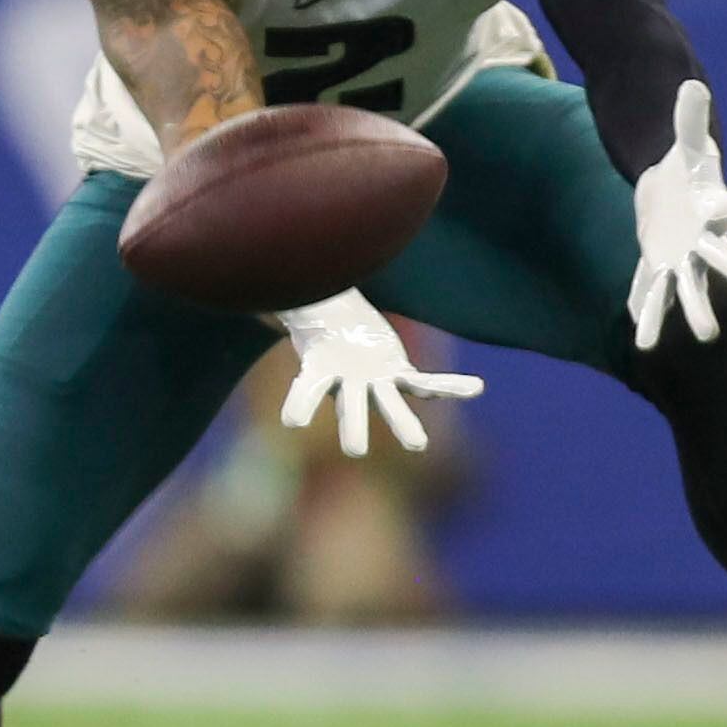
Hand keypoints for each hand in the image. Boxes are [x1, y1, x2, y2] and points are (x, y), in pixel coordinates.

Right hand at [275, 289, 484, 455]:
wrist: (336, 327)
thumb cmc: (313, 318)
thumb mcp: (299, 306)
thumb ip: (289, 300)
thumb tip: (251, 276)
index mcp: (318, 372)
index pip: (304, 390)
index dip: (299, 403)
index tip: (292, 423)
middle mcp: (347, 385)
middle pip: (349, 408)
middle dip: (353, 427)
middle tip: (355, 451)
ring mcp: (375, 383)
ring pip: (390, 406)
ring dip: (403, 425)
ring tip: (417, 445)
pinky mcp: (399, 375)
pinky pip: (428, 384)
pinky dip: (451, 387)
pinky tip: (476, 388)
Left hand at [628, 79, 726, 350]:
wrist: (672, 192)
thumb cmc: (686, 169)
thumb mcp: (685, 145)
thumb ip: (689, 118)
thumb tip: (692, 84)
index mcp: (715, 208)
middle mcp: (705, 239)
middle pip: (724, 255)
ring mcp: (683, 258)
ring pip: (689, 287)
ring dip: (694, 310)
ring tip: (707, 336)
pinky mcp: (657, 266)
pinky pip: (651, 293)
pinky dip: (647, 315)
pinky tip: (642, 345)